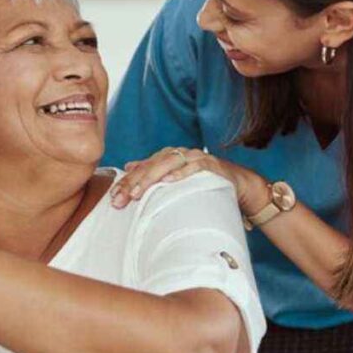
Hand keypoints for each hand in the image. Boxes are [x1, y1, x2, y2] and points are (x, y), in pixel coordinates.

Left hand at [109, 147, 268, 212]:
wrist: (238, 184)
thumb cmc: (204, 184)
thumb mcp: (176, 179)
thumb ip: (154, 171)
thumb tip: (129, 166)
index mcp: (168, 156)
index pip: (143, 168)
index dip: (126, 182)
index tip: (113, 198)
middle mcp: (179, 154)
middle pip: (151, 165)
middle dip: (134, 183)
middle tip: (121, 199)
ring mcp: (194, 157)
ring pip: (167, 164)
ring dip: (151, 178)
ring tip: (137, 192)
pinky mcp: (209, 164)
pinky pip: (193, 167)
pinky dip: (180, 174)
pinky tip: (168, 182)